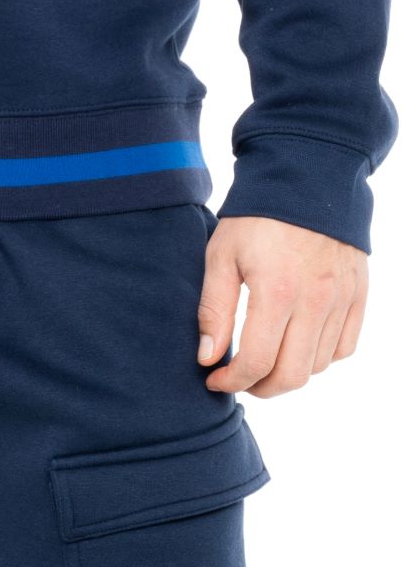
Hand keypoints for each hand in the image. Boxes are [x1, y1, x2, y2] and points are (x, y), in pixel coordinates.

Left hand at [196, 216, 367, 397]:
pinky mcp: (358, 295)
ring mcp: (342, 300)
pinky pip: (344, 346)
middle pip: (292, 376)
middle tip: (239, 378)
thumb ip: (214, 310)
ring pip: (318, 366)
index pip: (257, 362)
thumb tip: (208, 358)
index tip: (214, 379)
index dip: (232, 381)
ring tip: (265, 360)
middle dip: (260, 387)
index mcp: (277, 292)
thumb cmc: (256, 216)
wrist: (306, 179)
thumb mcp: (222, 255)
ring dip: (289, 373)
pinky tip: (297, 345)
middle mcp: (316, 302)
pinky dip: (321, 357)